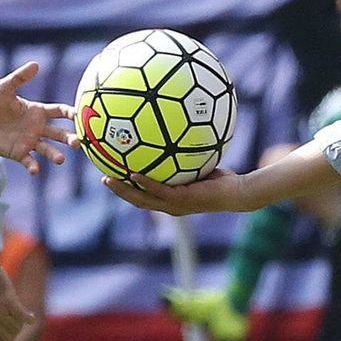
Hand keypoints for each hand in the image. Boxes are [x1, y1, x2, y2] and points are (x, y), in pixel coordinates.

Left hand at [0, 62, 77, 174]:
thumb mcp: (5, 87)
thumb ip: (20, 77)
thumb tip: (35, 65)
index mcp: (37, 111)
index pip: (59, 112)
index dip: (70, 113)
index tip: (78, 115)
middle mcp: (37, 128)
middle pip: (59, 134)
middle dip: (70, 138)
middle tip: (78, 143)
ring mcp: (29, 141)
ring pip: (48, 149)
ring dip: (55, 155)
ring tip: (61, 159)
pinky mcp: (18, 153)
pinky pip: (29, 161)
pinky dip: (33, 166)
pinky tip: (35, 170)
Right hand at [101, 169, 247, 216]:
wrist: (237, 192)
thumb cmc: (222, 180)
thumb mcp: (199, 166)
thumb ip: (185, 156)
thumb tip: (178, 134)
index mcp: (171, 200)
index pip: (144, 197)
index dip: (127, 189)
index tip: (114, 176)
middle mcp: (170, 206)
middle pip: (136, 201)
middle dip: (119, 191)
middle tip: (103, 178)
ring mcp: (175, 205)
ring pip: (142, 200)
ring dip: (124, 190)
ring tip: (109, 178)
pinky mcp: (182, 200)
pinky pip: (159, 190)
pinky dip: (145, 183)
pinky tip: (133, 173)